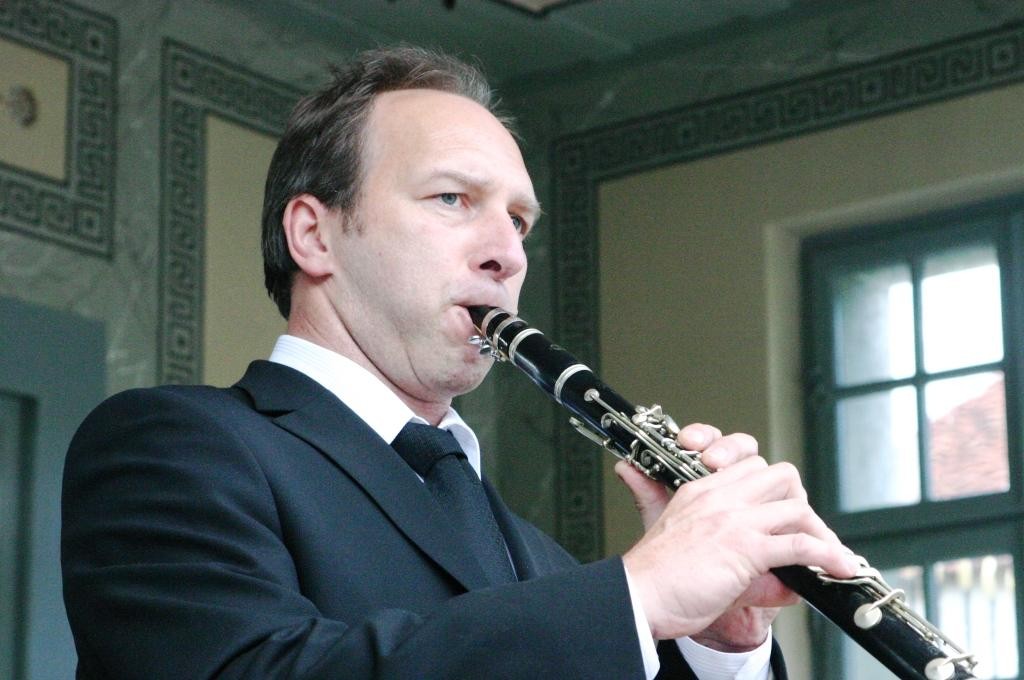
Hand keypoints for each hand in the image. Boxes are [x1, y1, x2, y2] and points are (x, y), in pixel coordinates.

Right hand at [618, 424, 856, 641]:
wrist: (639, 595)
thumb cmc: (656, 578)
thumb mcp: (689, 553)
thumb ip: (724, 550)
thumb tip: (770, 572)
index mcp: (700, 492)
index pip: (747, 465)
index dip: (769, 486)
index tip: (778, 511)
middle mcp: (720, 498)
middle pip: (779, 475)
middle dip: (798, 500)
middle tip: (803, 529)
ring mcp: (735, 520)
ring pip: (796, 505)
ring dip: (819, 532)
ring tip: (829, 554)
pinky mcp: (746, 547)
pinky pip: (800, 544)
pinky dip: (828, 555)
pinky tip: (840, 566)